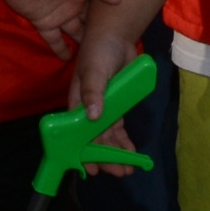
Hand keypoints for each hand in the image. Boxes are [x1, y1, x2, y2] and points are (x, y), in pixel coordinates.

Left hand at [0, 0, 118, 53]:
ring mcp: (58, 14)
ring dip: (83, 46)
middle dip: (99, 35)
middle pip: (89, 22)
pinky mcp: (43, 23)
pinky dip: (62, 51)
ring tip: (96, 62)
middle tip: (113, 54)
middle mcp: (73, 2)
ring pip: (74, 33)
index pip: (100, 6)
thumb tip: (118, 1)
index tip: (124, 34)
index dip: (110, 18)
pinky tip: (73, 63)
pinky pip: (54, 40)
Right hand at [66, 28, 147, 163]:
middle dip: (105, 158)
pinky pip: (119, 129)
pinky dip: (124, 142)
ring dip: (116, 154)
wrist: (116, 37)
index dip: (84, 152)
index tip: (91, 169)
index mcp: (77, 103)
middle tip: (119, 173)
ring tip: (128, 170)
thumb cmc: (98, 52)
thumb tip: (93, 116)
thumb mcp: (94, 70)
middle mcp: (88, 110)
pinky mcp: (117, 106)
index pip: (77, 133)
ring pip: (108, 137)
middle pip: (95, 139)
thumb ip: (93, 92)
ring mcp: (103, 109)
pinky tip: (132, 153)